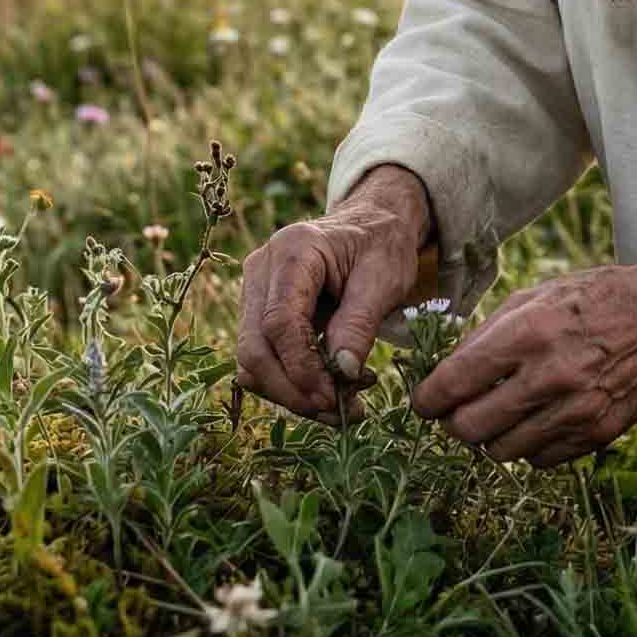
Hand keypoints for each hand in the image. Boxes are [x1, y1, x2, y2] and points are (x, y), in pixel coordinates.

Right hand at [234, 164, 431, 421]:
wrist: (372, 224)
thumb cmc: (382, 245)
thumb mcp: (385, 278)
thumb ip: (360, 323)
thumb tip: (341, 373)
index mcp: (293, 250)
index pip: (279, 322)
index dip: (300, 367)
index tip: (332, 398)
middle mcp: (262, 268)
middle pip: (254, 346)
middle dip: (291, 390)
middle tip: (336, 413)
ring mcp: (254, 290)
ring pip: (252, 360)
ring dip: (291, 394)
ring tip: (342, 406)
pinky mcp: (258, 311)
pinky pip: (262, 358)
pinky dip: (290, 384)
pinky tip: (328, 393)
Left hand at [410, 248, 636, 469]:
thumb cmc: (594, 299)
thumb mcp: (534, 296)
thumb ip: (485, 335)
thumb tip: (443, 374)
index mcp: (527, 333)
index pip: (454, 383)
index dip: (427, 399)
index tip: (424, 402)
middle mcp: (550, 376)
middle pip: (469, 428)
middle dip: (453, 422)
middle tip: (457, 411)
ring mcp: (576, 410)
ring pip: (500, 451)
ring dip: (490, 437)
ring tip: (500, 413)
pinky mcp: (596, 434)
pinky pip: (538, 459)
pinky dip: (527, 445)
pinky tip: (536, 419)